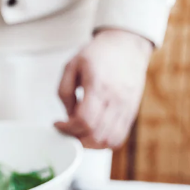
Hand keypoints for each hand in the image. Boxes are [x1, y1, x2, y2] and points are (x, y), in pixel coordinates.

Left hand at [54, 29, 152, 149]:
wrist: (127, 45)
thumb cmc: (98, 53)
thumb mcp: (72, 65)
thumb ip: (64, 91)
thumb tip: (68, 116)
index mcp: (98, 85)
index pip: (84, 120)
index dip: (68, 128)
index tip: (58, 123)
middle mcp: (115, 99)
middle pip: (96, 135)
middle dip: (76, 138)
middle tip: (67, 130)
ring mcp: (126, 107)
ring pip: (109, 140)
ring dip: (90, 144)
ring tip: (79, 133)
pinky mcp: (131, 112)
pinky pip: (119, 137)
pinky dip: (104, 142)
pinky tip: (93, 132)